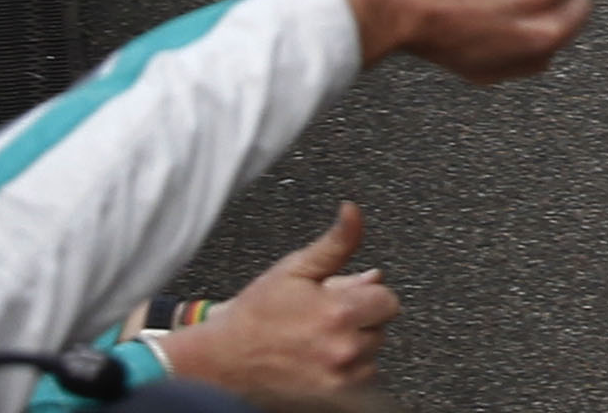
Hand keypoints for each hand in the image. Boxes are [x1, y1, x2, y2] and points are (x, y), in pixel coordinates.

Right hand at [160, 207, 398, 398]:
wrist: (221, 362)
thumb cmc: (254, 316)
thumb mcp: (294, 269)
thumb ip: (335, 243)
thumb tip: (354, 213)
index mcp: (339, 311)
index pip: (387, 299)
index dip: (364, 295)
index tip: (341, 298)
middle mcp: (345, 349)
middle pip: (381, 327)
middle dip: (359, 319)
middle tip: (322, 318)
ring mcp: (340, 379)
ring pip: (372, 355)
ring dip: (354, 347)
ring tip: (316, 340)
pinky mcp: (333, 400)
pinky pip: (361, 382)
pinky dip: (347, 372)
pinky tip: (319, 361)